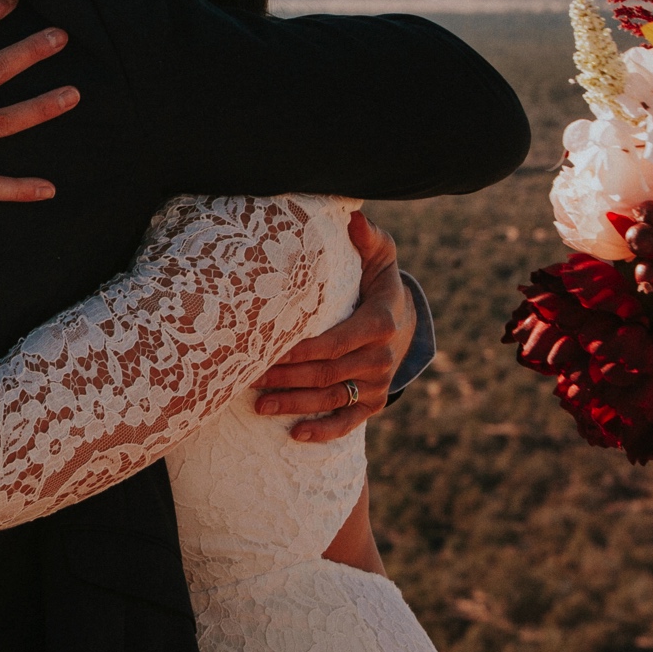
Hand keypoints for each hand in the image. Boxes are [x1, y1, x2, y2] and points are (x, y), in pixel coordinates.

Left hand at [252, 212, 411, 442]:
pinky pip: (349, 421)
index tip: (270, 350)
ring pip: (333, 400)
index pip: (336, 342)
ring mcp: (379, 384)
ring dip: (295, 405)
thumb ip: (367, 237)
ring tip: (260, 407)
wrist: (403, 317)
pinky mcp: (374, 403)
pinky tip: (296, 436)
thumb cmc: (376, 280)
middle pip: (327, 374)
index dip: (303, 350)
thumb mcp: (378, 256)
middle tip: (249, 378)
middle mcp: (381, 358)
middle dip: (287, 378)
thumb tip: (352, 215)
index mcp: (379, 323)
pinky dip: (324, 431)